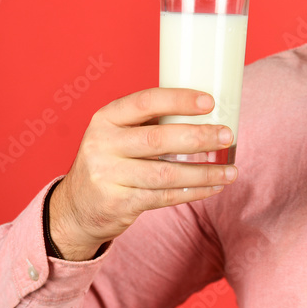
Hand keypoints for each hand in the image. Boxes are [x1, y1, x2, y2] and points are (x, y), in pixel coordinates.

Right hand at [49, 88, 237, 259]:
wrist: (76, 207)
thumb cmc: (112, 160)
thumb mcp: (118, 134)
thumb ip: (151, 122)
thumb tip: (210, 113)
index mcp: (106, 118)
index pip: (145, 101)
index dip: (179, 100)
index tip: (210, 102)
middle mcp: (102, 145)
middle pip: (158, 139)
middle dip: (198, 137)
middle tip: (227, 136)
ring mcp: (107, 176)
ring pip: (166, 173)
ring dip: (204, 172)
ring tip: (231, 171)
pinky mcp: (118, 203)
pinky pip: (165, 197)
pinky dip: (194, 192)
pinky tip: (214, 187)